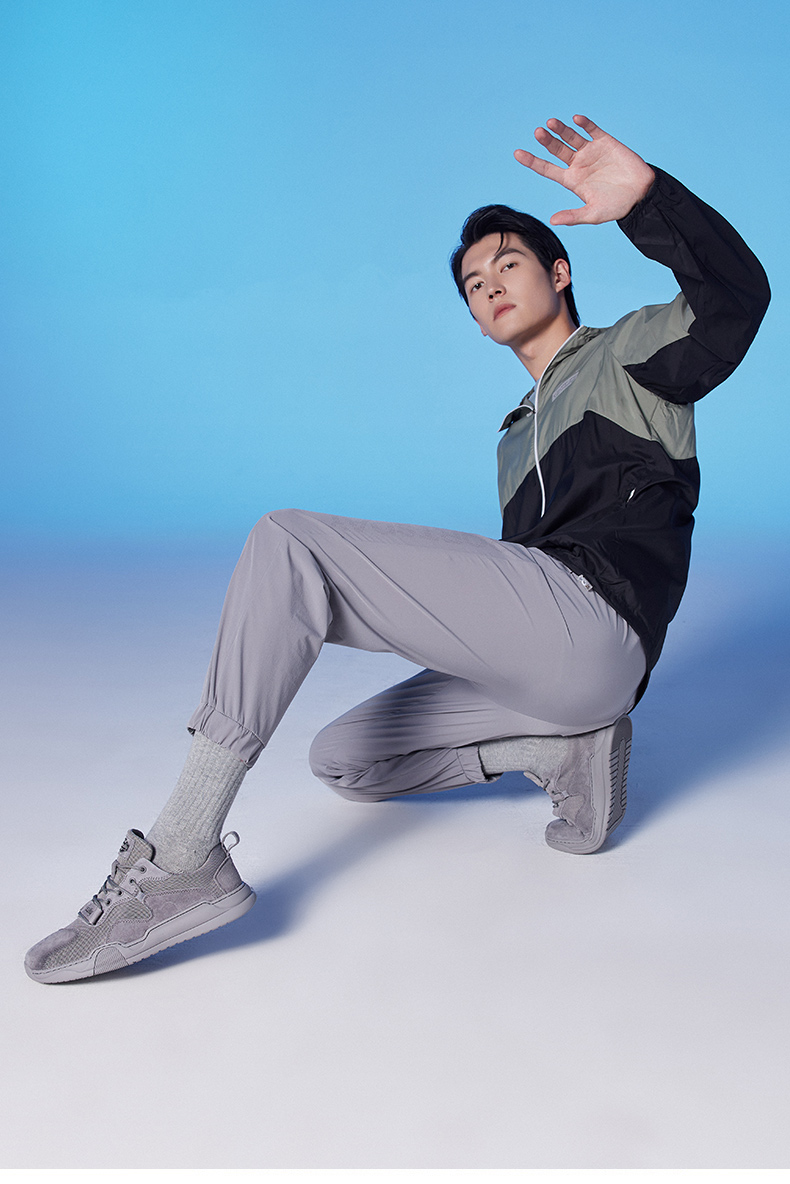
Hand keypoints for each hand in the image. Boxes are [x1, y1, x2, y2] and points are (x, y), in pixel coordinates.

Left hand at [514, 115, 655, 225]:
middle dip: (547, 141)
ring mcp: (591, 152)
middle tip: (538, 132)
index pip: (547, 169)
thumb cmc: (616, 207)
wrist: (640, 195)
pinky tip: (576, 119)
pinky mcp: (605, 142)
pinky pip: (592, 130)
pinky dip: (584, 124)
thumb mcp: (593, 214)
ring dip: (561, 129)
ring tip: (551, 123)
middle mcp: (578, 164)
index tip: (517, 153)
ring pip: (571, 137)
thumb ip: (573, 216)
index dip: (532, 161)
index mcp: (572, 180)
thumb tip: (552, 221)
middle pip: (557, 150)